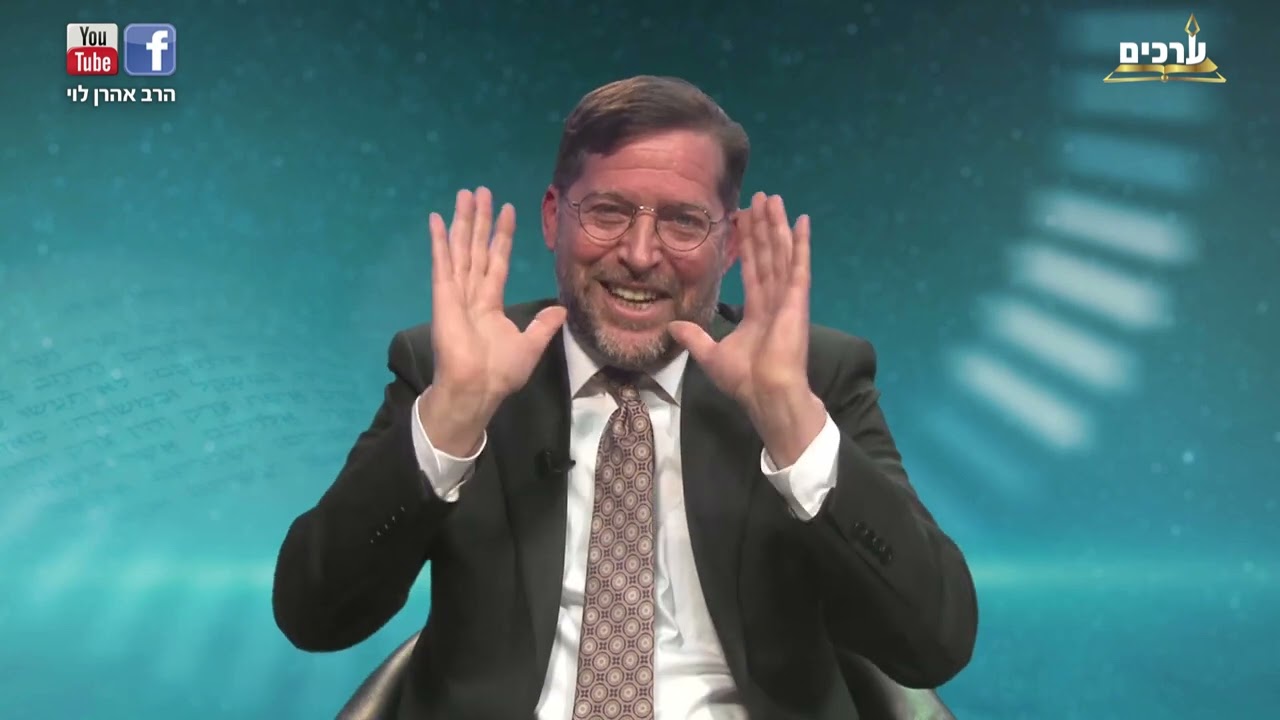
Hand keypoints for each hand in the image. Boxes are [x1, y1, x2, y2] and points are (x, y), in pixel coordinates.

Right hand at [421, 188, 565, 453]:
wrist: (477, 388)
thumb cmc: (500, 373)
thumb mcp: (530, 345)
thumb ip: (543, 325)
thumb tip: (561, 310)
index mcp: (490, 304)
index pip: (497, 261)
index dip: (501, 236)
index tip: (506, 210)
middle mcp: (473, 294)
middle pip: (476, 248)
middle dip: (479, 220)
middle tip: (479, 190)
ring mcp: (456, 293)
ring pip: (461, 249)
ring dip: (462, 221)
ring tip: (464, 193)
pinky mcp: (444, 297)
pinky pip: (442, 264)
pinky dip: (438, 241)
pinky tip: (436, 219)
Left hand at [668, 192, 825, 465]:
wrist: (766, 393)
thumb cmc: (744, 379)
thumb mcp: (710, 354)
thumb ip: (694, 337)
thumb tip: (672, 326)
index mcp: (757, 311)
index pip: (750, 268)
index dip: (745, 243)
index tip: (741, 220)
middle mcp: (773, 299)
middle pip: (766, 253)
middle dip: (762, 226)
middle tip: (760, 197)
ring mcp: (787, 297)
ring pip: (780, 252)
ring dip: (777, 225)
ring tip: (774, 198)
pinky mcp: (796, 298)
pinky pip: (798, 265)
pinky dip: (801, 242)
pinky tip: (802, 220)